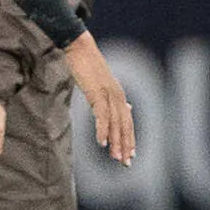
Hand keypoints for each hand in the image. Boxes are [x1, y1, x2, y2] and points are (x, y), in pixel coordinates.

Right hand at [66, 32, 138, 163]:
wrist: (78, 46)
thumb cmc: (85, 63)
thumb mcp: (99, 82)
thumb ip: (107, 96)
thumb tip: (121, 105)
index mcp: (118, 94)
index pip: (127, 121)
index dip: (129, 138)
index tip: (130, 154)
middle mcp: (117, 96)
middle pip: (124, 125)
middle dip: (125, 145)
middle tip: (125, 163)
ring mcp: (108, 94)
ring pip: (116, 123)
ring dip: (116, 142)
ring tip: (115, 158)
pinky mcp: (97, 93)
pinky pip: (102, 116)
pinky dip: (103, 130)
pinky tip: (101, 143)